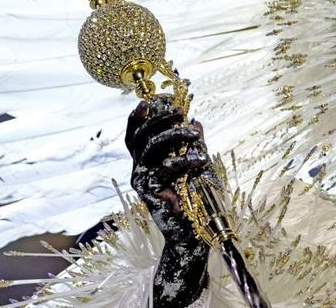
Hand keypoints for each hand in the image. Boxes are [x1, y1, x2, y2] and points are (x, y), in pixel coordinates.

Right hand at [125, 96, 210, 306]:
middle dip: (160, 119)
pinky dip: (184, 161)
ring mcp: (142, 181)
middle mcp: (139, 170)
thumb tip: (196, 122)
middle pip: (141, 136)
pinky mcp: (150, 192)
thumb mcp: (196, 165)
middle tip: (180, 112)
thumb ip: (193, 145)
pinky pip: (164, 169)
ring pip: (150, 147)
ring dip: (173, 134)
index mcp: (147, 162)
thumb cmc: (195, 199)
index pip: (135, 135)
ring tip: (194, 133)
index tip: (149, 101)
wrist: (193, 234)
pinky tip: (200, 159)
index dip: (138, 117)